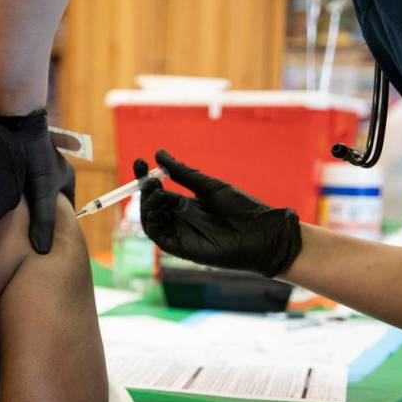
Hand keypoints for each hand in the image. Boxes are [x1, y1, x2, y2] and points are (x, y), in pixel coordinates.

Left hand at [0, 108, 74, 253]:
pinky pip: (17, 182)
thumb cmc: (32, 154)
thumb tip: (42, 251)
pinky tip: (2, 202)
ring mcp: (34, 164)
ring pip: (30, 192)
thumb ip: (43, 220)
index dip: (58, 224)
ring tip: (12, 220)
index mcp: (65, 176)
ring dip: (23, 203)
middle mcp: (53, 170)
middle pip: (47, 200)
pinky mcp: (17, 160)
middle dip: (38, 214)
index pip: (66, 207)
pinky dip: (12, 192)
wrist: (11, 120)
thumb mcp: (42, 191)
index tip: (46, 239)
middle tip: (27, 232)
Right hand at [135, 150, 301, 276]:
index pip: (158, 191)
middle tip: (146, 174)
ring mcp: (179, 234)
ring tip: (155, 188)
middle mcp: (179, 219)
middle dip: (143, 189)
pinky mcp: (180, 248)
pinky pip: (157, 235)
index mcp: (186, 205)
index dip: (146, 178)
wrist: (261, 234)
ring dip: (146, 203)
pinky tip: (157, 204)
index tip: (140, 162)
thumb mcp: (209, 186)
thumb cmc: (242, 209)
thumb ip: (183, 173)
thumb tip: (159, 153)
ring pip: (150, 220)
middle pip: (150, 205)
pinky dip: (151, 220)